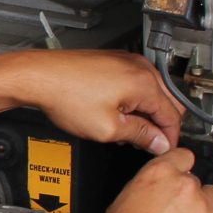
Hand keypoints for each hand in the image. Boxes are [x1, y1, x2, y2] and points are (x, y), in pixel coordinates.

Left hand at [0, 50, 181, 155]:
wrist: (39, 76)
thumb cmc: (65, 96)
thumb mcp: (107, 128)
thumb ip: (140, 135)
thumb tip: (159, 142)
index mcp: (144, 82)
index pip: (173, 116)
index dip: (169, 139)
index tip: (162, 150)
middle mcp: (139, 67)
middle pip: (168, 102)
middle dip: (159, 125)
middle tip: (144, 143)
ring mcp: (127, 61)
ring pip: (153, 93)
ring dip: (146, 113)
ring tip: (126, 129)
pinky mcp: (115, 61)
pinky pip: (137, 83)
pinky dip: (134, 100)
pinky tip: (117, 113)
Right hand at [92, 149, 212, 212]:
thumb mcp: (123, 200)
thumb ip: (146, 188)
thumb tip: (153, 192)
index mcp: (158, 172)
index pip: (183, 155)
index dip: (181, 165)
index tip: (180, 173)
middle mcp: (183, 184)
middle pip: (196, 180)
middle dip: (187, 193)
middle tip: (175, 210)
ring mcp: (201, 206)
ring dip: (203, 205)